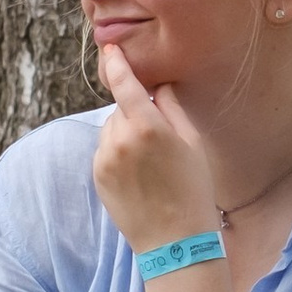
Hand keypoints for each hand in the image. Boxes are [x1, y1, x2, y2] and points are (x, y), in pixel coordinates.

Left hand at [90, 41, 220, 255]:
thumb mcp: (192, 144)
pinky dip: (118, 154)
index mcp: (148, 127)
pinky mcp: (97, 177)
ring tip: (152, 165)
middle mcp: (120, 140)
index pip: (125, 84)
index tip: (111, 49)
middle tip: (162, 141)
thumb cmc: (194, 191)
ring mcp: (104, 160)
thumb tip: (159, 86)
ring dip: (126, 135)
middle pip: (122, 110)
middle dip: (136, 114)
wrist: (175, 242)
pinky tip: (140, 177)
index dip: (117, 63)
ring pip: (111, 131)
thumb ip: (171, 108)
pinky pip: (106, 152)